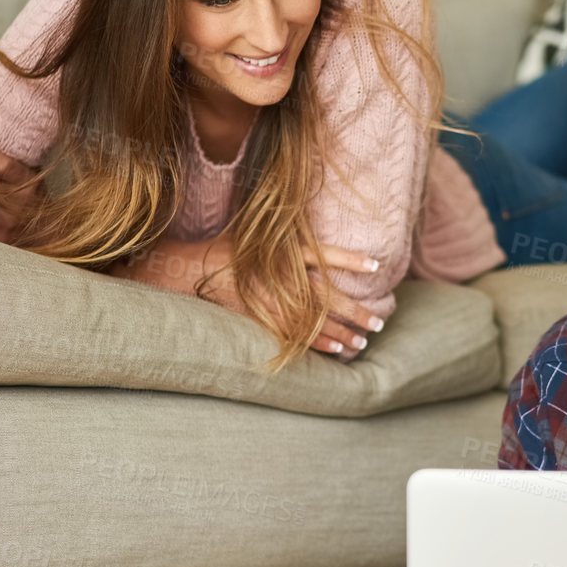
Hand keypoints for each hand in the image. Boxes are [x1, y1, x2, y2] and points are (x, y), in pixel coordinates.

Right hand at [108, 235, 384, 361]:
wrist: (186, 271)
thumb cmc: (226, 250)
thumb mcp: (256, 234)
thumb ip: (284, 233)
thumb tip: (308, 215)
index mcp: (279, 254)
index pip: (322, 255)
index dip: (350, 260)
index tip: (376, 266)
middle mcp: (277, 278)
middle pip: (326, 297)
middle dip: (356, 311)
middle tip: (380, 321)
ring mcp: (268, 302)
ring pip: (313, 322)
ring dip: (341, 333)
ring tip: (364, 341)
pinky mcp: (258, 320)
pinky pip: (293, 336)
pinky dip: (318, 344)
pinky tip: (338, 351)